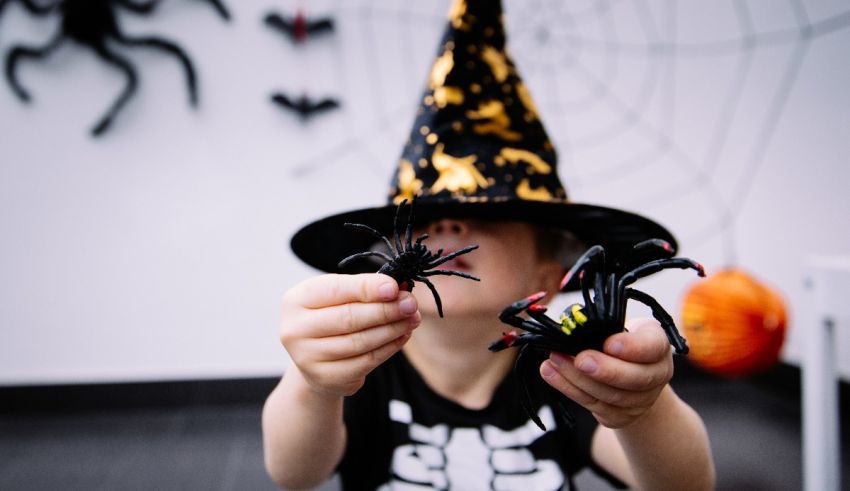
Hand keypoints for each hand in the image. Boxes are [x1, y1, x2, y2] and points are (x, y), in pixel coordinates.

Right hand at [279, 273, 420, 397]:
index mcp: (296, 300)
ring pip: (360, 341)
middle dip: (385, 309)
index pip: (335, 290)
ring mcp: (307, 357)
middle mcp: (295, 329)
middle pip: (349, 317)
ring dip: (392, 329)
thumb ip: (365, 290)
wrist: (315, 359)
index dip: (367, 288)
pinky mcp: (325, 378)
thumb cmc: (330, 318)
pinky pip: (365, 362)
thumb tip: (400, 288)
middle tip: (410, 303)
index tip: (394, 287)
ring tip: (412, 319)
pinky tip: (402, 336)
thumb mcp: (339, 298)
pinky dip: (389, 348)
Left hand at [539, 318, 673, 427]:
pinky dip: (569, 388)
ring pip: (611, 396)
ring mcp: (641, 400)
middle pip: (635, 379)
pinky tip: (550, 373)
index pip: (652, 347)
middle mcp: (656, 375)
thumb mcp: (618, 325)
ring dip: (578, 379)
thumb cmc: (619, 340)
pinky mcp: (620, 416)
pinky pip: (593, 405)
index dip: (632, 348)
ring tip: (554, 360)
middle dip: (606, 370)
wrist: (629, 373)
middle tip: (580, 359)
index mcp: (658, 345)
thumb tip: (574, 326)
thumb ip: (603, 326)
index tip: (609, 343)